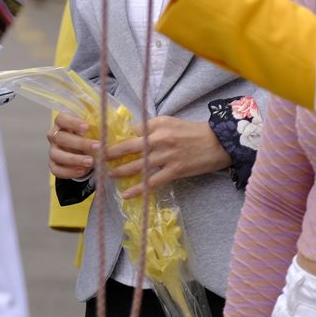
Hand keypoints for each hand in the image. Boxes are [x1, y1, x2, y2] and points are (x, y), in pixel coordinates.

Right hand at [47, 112, 97, 179]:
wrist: (83, 153)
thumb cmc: (87, 137)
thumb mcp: (92, 129)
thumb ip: (96, 127)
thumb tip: (106, 125)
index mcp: (61, 124)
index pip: (61, 119)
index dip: (72, 122)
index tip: (87, 127)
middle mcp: (54, 136)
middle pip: (60, 138)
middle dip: (80, 143)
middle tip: (97, 146)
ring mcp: (53, 151)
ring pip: (57, 155)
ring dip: (74, 159)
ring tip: (91, 162)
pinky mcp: (53, 165)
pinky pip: (57, 170)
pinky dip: (69, 171)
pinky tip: (82, 170)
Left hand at [106, 116, 229, 198]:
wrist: (219, 142)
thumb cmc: (193, 131)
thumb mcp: (170, 122)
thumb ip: (150, 127)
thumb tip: (131, 134)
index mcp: (157, 125)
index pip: (131, 132)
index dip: (117, 139)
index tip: (105, 145)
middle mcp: (159, 139)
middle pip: (128, 147)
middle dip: (110, 154)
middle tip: (96, 159)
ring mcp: (166, 156)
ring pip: (137, 165)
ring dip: (120, 171)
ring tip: (108, 175)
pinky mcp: (174, 171)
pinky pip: (152, 182)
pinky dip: (138, 189)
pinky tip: (126, 194)